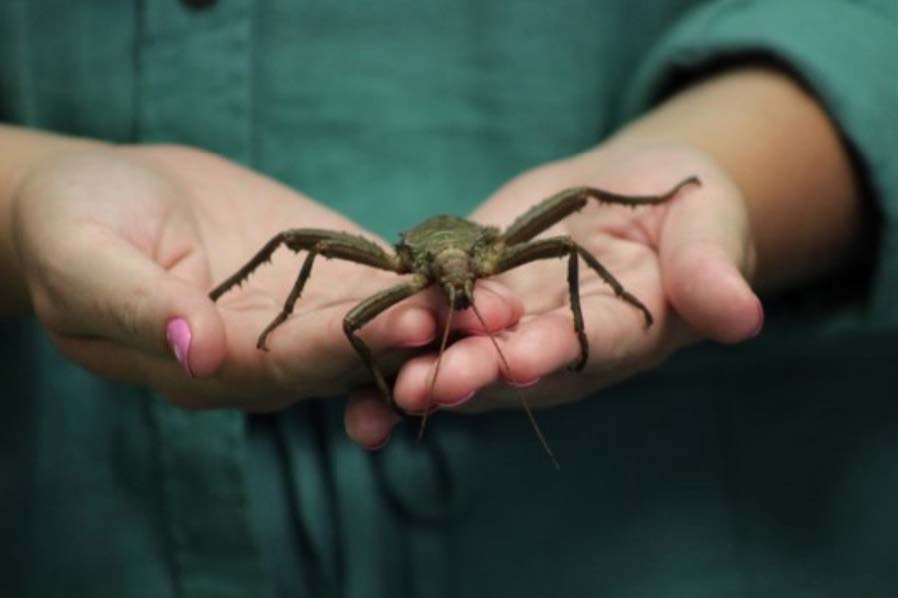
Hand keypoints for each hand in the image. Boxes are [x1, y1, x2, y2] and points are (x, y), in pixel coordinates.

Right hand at [12, 144, 468, 410]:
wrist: (105, 195)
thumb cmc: (75, 226)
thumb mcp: (85, 264)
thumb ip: (139, 309)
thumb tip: (201, 348)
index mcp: (211, 365)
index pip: (288, 367)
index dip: (349, 345)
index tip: (409, 319)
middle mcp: (267, 355)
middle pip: (349, 359)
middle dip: (419, 341)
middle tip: (489, 320)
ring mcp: (301, 317)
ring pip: (375, 328)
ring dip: (440, 315)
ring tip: (503, 300)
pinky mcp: (326, 275)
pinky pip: (377, 283)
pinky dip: (423, 278)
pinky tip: (474, 266)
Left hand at [345, 144, 762, 443]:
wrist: (635, 193)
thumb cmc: (688, 211)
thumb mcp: (710, 227)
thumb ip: (712, 272)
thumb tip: (744, 316)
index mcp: (618, 335)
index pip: (585, 351)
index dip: (551, 356)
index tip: (519, 362)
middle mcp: (557, 342)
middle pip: (509, 365)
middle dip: (467, 374)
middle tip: (422, 386)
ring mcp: (508, 322)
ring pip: (460, 349)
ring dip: (418, 364)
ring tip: (372, 380)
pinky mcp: (469, 288)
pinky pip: (431, 310)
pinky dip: (394, 327)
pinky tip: (347, 346)